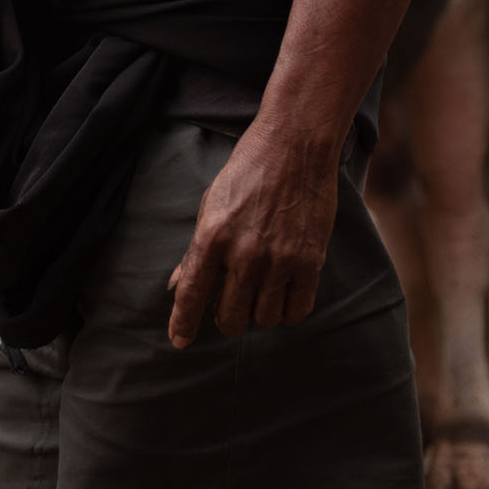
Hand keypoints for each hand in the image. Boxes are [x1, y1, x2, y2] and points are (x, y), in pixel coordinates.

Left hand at [166, 122, 338, 348]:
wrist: (295, 147)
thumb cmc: (247, 171)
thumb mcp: (211, 203)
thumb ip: (198, 249)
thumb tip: (178, 285)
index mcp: (212, 235)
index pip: (192, 293)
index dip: (183, 322)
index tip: (179, 341)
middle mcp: (244, 253)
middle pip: (230, 318)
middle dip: (226, 319)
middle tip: (230, 305)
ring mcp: (279, 260)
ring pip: (263, 319)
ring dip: (258, 313)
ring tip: (258, 290)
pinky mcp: (310, 263)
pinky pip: (296, 312)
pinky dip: (287, 311)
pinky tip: (282, 294)